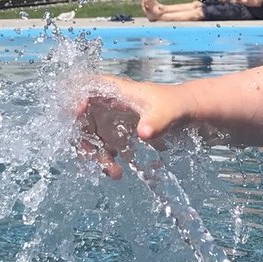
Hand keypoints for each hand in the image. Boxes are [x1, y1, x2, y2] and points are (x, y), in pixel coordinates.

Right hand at [74, 75, 189, 178]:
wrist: (187, 111)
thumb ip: (157, 121)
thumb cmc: (176, 104)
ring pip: (92, 137)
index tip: (76, 114)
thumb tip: (144, 133)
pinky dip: (106, 159)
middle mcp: (110, 105)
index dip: (75, 97)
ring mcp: (112, 120)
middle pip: (83, 118)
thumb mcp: (168, 112)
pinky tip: (118, 170)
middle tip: (93, 158)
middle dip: (84, 139)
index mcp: (118, 92)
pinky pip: (103, 147)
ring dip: (96, 155)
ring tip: (114, 173)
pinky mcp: (118, 133)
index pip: (88, 88)